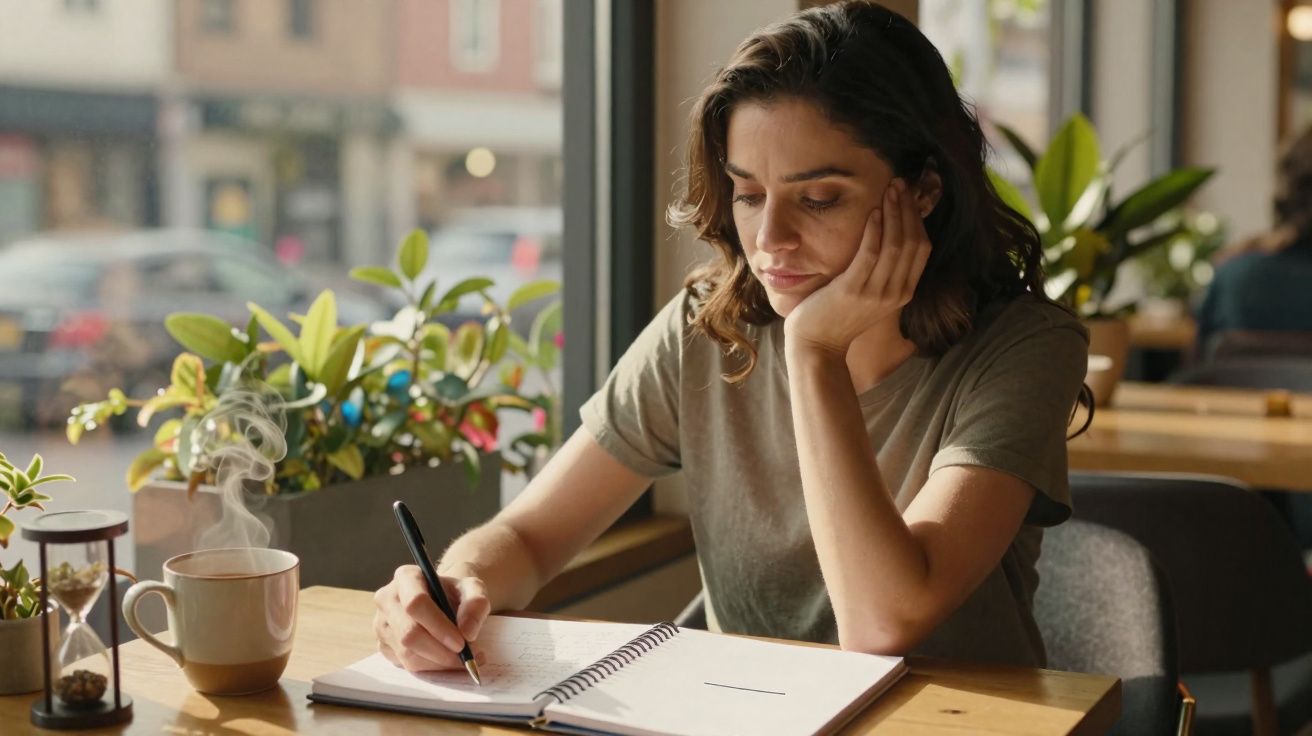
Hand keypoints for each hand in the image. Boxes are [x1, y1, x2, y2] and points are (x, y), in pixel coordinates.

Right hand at [373, 565, 490, 671]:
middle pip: (408, 633)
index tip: (462, 643)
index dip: (439, 627)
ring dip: (438, 662)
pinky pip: (406, 664)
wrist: (442, 601)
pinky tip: (446, 660)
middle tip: (466, 658)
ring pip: (407, 653)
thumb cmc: (455, 593)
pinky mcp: (383, 645)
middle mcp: (387, 599)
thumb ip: (476, 604)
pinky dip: (431, 667)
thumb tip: (467, 633)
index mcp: (406, 577)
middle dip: (440, 651)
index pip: (415, 603)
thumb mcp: (473, 588)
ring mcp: (381, 624)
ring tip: (462, 659)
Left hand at [783, 179, 932, 354]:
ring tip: (889, 190)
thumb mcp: (871, 294)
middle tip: (899, 184)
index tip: (908, 195)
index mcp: (903, 292)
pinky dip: (874, 230)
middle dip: (908, 209)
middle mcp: (895, 293)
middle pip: (912, 241)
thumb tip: (888, 237)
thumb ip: (884, 271)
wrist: (817, 346)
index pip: (922, 248)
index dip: (917, 218)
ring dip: (894, 212)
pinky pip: (870, 254)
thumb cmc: (839, 316)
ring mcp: (875, 293)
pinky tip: (873, 212)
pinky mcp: (853, 290)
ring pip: (895, 244)